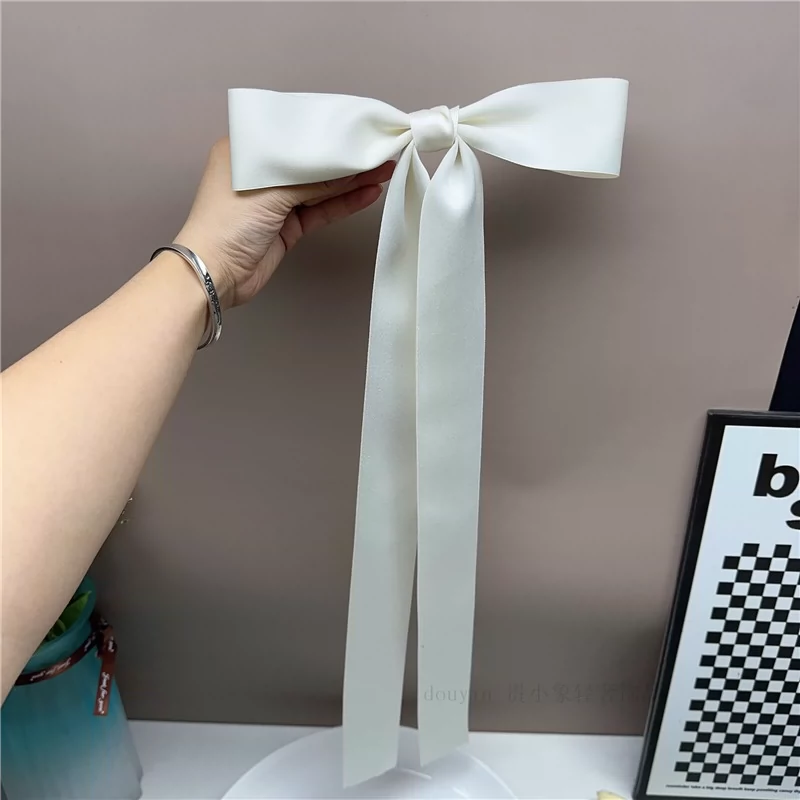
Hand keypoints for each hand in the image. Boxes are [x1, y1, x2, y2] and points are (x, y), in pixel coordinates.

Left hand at [174, 137, 394, 309]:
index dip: (326, 128)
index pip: (294, 131)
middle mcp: (263, 172)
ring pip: (321, 186)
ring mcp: (276, 201)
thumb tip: (349, 165)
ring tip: (385, 166)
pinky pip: (321, 209)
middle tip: (380, 146)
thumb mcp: (271, 190)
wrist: (214, 274)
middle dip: (345, 155)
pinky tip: (369, 192)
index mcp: (247, 149)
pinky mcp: (289, 226)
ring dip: (351, 178)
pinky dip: (344, 201)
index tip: (358, 124)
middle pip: (311, 160)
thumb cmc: (227, 222)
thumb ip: (312, 178)